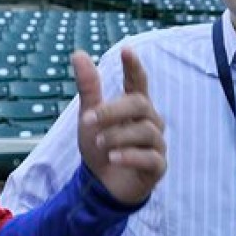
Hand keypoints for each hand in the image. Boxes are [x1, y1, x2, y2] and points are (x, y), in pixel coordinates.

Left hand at [72, 48, 165, 205]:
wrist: (102, 185)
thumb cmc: (101, 146)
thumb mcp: (89, 116)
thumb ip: (88, 87)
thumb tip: (78, 53)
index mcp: (135, 106)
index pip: (138, 81)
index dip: (134, 66)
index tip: (126, 50)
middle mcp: (150, 121)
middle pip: (139, 104)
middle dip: (112, 111)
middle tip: (87, 119)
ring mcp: (156, 144)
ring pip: (144, 131)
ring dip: (116, 136)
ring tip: (99, 143)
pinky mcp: (157, 166)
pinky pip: (150, 157)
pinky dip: (130, 156)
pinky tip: (113, 158)